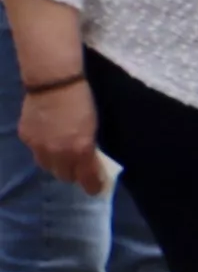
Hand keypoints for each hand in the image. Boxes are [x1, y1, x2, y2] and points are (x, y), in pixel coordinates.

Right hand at [14, 73, 103, 194]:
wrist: (53, 83)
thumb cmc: (80, 101)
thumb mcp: (92, 127)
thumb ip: (89, 148)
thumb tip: (89, 162)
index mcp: (81, 150)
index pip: (87, 179)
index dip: (92, 186)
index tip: (96, 188)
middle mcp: (59, 153)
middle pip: (64, 176)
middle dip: (72, 174)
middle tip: (78, 167)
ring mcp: (39, 147)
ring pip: (47, 167)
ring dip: (56, 164)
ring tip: (61, 155)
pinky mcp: (26, 138)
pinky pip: (35, 153)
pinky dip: (42, 150)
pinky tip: (47, 140)